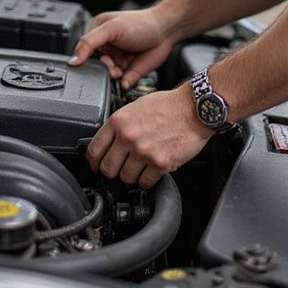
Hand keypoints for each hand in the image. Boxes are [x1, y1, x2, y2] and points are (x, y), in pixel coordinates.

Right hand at [69, 8, 173, 89]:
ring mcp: (118, 60)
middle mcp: (106, 48)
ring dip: (112, 78)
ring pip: (107, 77)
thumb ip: (89, 43)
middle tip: (111, 67)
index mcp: (97, 33)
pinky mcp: (129, 72)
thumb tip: (72, 60)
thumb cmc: (140, 23)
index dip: (86, 60)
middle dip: (102, 70)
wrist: (166, 30)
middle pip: (95, 67)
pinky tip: (125, 79)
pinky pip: (120, 84)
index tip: (95, 61)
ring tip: (119, 71)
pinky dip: (122, 84)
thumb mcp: (110, 29)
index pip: (82, 52)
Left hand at [85, 88, 211, 187]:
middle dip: (112, 172)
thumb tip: (109, 141)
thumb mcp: (136, 106)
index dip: (93, 163)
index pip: (94, 150)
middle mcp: (128, 137)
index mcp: (119, 121)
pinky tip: (151, 171)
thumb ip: (120, 124)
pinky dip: (147, 180)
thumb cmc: (168, 105)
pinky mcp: (160, 163)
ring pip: (126, 178)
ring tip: (139, 168)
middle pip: (107, 168)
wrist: (194, 108)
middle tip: (118, 170)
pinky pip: (145, 182)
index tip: (97, 166)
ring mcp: (144, 152)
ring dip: (131, 177)